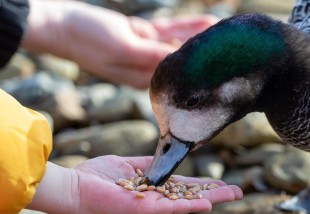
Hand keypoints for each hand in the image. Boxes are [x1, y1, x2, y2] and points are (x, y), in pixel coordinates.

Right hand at [22, 0, 218, 87]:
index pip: (180, 82)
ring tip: (227, 35)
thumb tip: (182, 62)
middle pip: (185, 66)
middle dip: (208, 60)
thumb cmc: (87, 39)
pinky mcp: (143, 35)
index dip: (203, 78)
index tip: (226, 73)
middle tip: (235, 52)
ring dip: (202, 41)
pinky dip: (188, 27)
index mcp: (143, 78)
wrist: (62, 23)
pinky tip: (206, 22)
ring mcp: (146, 50)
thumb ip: (152, 55)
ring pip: (181, 46)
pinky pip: (171, 31)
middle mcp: (148, 68)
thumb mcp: (123, 46)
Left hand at [28, 156, 241, 213]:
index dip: (202, 184)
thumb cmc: (97, 177)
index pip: (183, 185)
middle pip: (191, 195)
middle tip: (237, 191)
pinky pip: (171, 207)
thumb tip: (162, 162)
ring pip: (187, 201)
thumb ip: (146, 166)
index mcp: (152, 186)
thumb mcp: (126, 166)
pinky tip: (207, 204)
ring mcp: (151, 204)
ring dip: (210, 198)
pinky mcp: (143, 208)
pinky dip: (190, 205)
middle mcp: (156, 197)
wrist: (75, 188)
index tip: (219, 182)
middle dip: (214, 193)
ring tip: (232, 195)